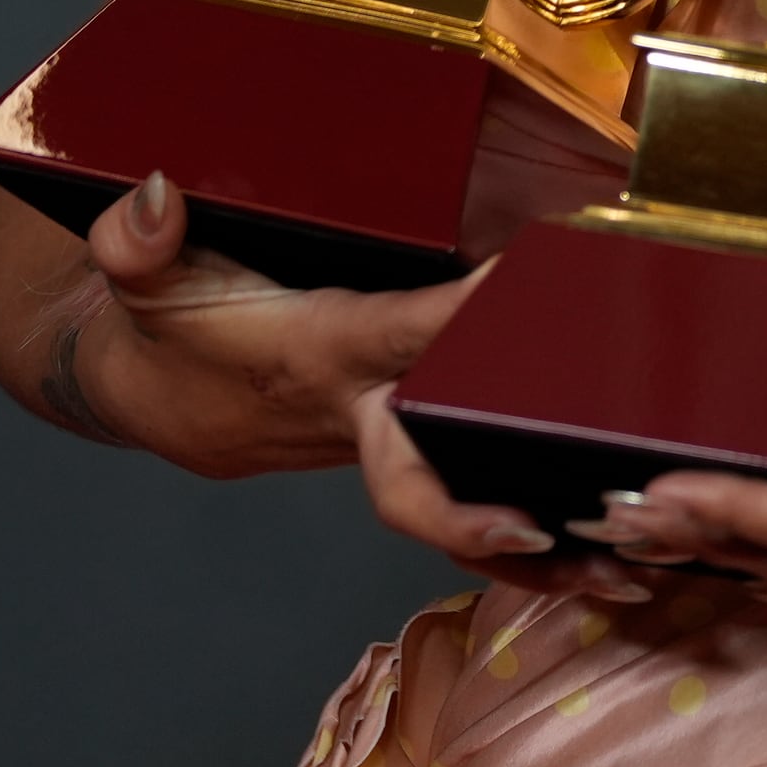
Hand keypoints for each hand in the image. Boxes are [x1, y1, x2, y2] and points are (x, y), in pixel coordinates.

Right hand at [68, 176, 641, 598]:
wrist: (157, 391)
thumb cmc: (172, 326)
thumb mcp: (145, 279)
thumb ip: (140, 240)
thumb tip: (155, 196)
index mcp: (317, 353)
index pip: (396, 334)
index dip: (459, 317)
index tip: (532, 286)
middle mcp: (358, 413)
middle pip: (419, 477)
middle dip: (476, 510)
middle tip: (553, 523)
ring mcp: (384, 445)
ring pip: (460, 510)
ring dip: (538, 553)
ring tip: (626, 570)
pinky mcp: (406, 457)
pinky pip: (468, 510)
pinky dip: (529, 549)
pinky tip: (603, 566)